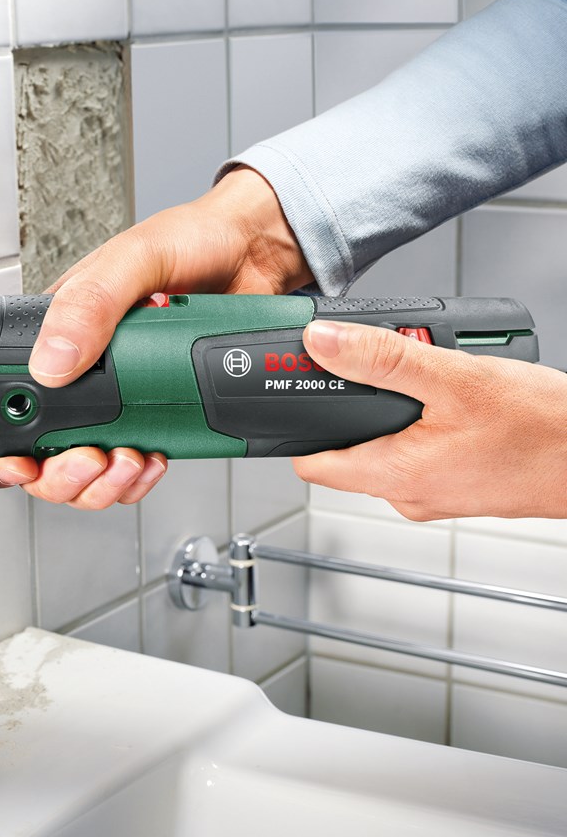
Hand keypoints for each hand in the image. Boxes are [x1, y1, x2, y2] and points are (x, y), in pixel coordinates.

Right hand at [0, 167, 312, 507]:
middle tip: (91, 458)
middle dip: (62, 475)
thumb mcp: (133, 260)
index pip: (14, 403)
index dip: (10, 447)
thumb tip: (50, 361)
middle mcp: (84, 373)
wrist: (256, 253)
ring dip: (102, 484)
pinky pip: (134, 466)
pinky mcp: (161, 413)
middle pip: (46, 455)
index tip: (26, 461)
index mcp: (58, 334)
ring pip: (89, 472)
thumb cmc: (191, 239)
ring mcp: (123, 399)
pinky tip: (154, 457)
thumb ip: (89, 304)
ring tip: (128, 458)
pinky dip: (139, 478)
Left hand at [293, 321, 566, 519]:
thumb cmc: (545, 430)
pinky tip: (450, 400)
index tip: (295, 396)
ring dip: (391, 414)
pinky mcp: (457, 485)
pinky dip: (422, 424)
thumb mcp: (455, 379)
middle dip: (352, 410)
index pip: (311, 465)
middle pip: (346, 453)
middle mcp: (407, 494)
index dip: (298, 429)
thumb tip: (324, 342)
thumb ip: (382, 359)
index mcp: (394, 474)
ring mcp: (433, 493)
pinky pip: (419, 453)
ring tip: (422, 380)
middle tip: (372, 370)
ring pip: (385, 450)